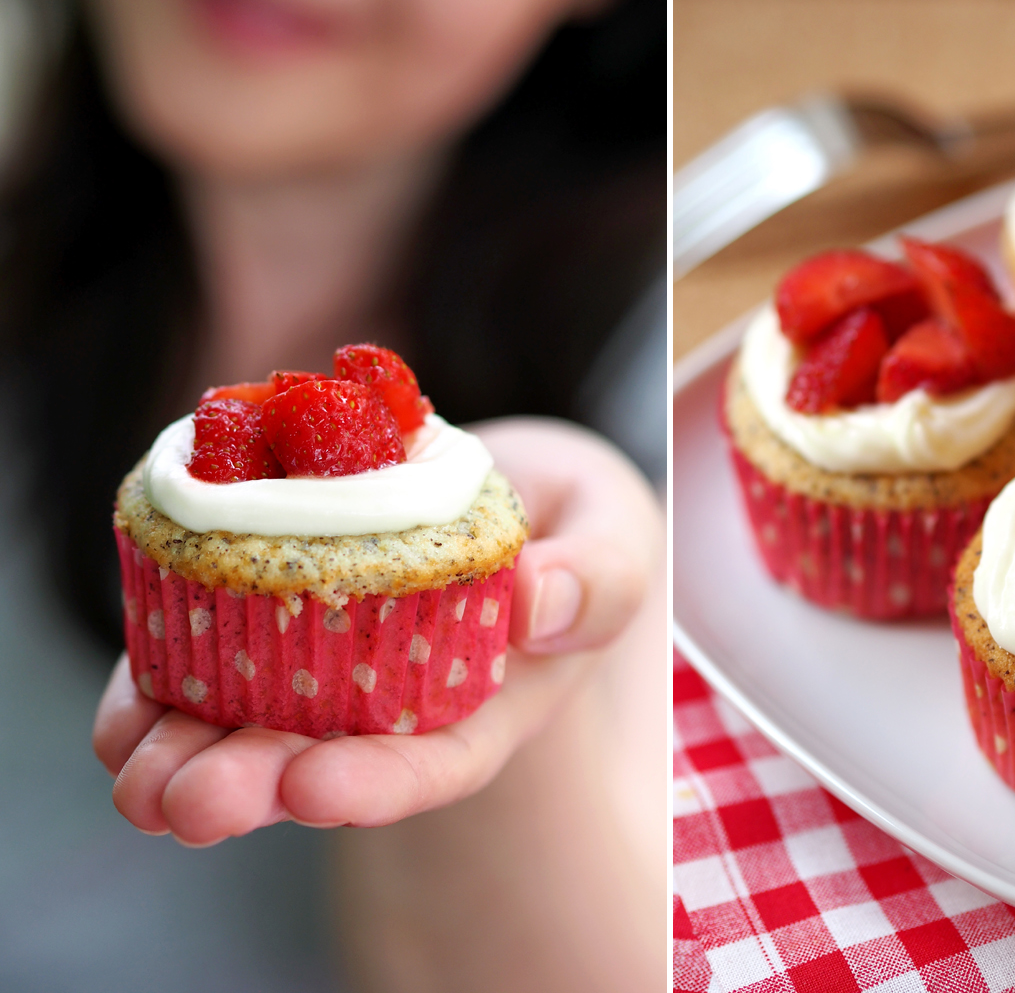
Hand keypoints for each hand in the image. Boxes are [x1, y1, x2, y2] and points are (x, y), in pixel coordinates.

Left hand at [92, 418, 662, 844]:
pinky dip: (158, 690)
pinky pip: (211, 662)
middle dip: (251, 786)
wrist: (520, 486)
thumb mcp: (617, 534)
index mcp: (489, 700)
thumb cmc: (578, 521)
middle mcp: (400, 701)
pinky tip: (125, 713)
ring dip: (183, 757)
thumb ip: (602, 576)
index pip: (434, 760)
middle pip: (324, 760)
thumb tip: (542, 604)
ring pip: (251, 728)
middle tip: (188, 800)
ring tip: (133, 770)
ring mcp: (333, 666)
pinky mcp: (278, 616)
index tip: (314, 786)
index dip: (375, 781)